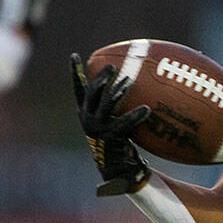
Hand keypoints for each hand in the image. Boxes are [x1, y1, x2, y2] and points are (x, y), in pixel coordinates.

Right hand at [71, 53, 151, 195]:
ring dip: (118, 92)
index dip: (75, 72)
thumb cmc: (118, 140)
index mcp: (85, 112)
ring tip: (129, 81)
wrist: (117, 168)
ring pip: (106, 105)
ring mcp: (98, 128)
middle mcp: (88, 119)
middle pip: (91, 93)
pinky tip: (147, 109)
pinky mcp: (111, 137)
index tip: (74, 55)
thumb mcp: (113, 120)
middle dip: (101, 79)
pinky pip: (124, 123)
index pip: (78, 88)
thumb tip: (133, 82)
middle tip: (112, 67)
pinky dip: (136, 115)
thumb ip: (115, 105)